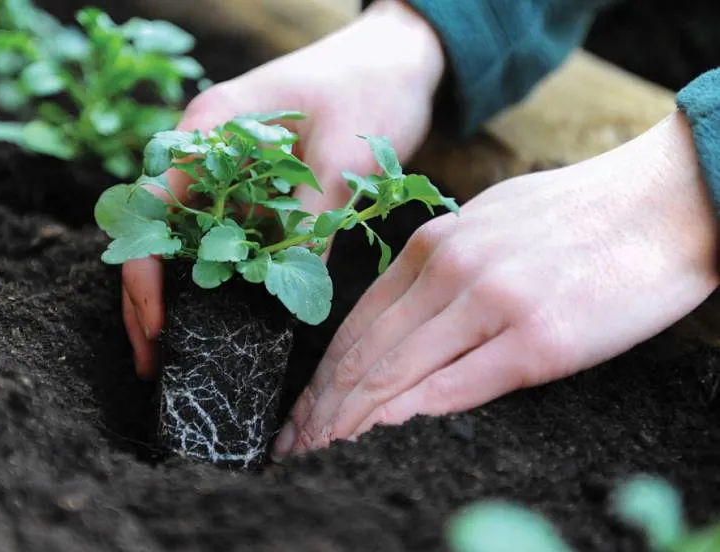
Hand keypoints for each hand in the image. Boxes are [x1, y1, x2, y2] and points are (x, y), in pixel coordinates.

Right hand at [122, 0, 444, 378]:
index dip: (143, 270)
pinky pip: (225, 235)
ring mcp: (228, 167)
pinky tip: (225, 314)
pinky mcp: (255, 185)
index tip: (157, 324)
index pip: (150, 206)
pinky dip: (221, 274)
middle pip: (156, 229)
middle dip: (149, 296)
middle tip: (155, 359)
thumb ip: (312, 221)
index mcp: (210, 128)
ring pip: (186, 238)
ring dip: (180, 291)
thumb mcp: (344, 156)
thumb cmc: (369, 86)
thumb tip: (288, 293)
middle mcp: (207, 149)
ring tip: (179, 349)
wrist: (397, 57)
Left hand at [272, 111, 719, 459]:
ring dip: (352, 422)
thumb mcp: (487, 224)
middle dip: (323, 408)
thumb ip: (439, 270)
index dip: (323, 377)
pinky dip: (410, 417)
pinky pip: (458, 386)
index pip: (357, 324)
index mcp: (434, 244)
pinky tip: (380, 439)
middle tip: (294, 445)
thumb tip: (403, 319)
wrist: (662, 201)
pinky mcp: (539, 338)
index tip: (302, 413)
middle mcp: (452, 270)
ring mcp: (493, 302)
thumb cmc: (575, 215)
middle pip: (366, 354)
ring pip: (399, 373)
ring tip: (323, 453)